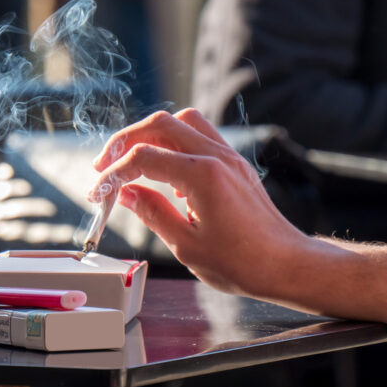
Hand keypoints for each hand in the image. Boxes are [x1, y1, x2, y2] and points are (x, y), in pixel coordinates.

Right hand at [88, 109, 310, 299]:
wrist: (288, 265)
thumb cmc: (243, 263)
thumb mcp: (186, 246)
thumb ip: (152, 213)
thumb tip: (126, 194)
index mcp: (202, 176)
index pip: (142, 157)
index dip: (113, 174)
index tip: (98, 193)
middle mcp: (216, 156)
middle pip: (159, 124)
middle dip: (124, 141)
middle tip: (104, 165)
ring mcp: (228, 156)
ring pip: (182, 121)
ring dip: (151, 134)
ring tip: (132, 160)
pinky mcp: (234, 163)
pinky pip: (199, 136)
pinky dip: (174, 144)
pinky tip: (166, 174)